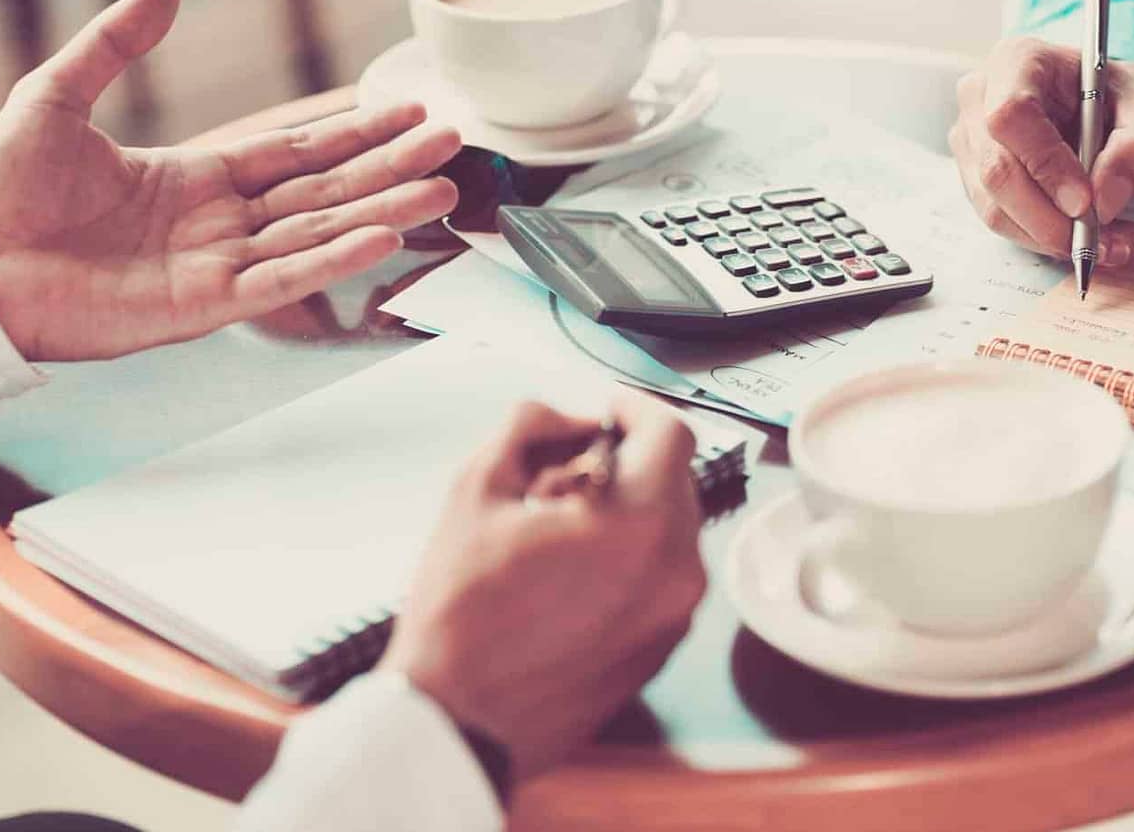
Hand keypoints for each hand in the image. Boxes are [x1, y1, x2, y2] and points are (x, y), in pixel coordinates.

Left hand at [0, 0, 461, 360]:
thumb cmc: (0, 190)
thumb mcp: (56, 95)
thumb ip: (118, 41)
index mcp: (198, 175)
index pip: (298, 148)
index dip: (356, 129)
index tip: (409, 112)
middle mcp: (222, 222)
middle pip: (327, 188)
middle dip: (391, 166)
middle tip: (453, 144)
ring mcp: (221, 265)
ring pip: (321, 232)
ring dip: (383, 211)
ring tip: (441, 191)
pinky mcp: (207, 305)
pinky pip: (284, 280)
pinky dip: (334, 259)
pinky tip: (381, 236)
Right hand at [381, 393, 704, 783]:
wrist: (456, 725)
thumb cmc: (459, 613)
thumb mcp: (476, 488)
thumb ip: (530, 426)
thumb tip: (567, 417)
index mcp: (642, 522)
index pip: (670, 432)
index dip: (633, 408)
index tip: (603, 410)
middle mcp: (677, 569)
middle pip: (672, 479)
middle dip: (622, 462)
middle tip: (556, 476)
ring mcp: (675, 616)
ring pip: (669, 529)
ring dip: (626, 511)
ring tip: (554, 534)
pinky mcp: (662, 650)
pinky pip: (661, 577)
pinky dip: (629, 559)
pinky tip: (567, 577)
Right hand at [949, 36, 1133, 264]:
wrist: (1093, 106)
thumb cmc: (1113, 96)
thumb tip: (1105, 197)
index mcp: (1017, 61)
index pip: (1011, 115)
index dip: (1045, 164)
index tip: (1085, 202)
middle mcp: (980, 99)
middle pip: (996, 170)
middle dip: (1049, 218)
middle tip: (1097, 238)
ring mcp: (969, 141)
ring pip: (994, 206)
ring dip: (1051, 238)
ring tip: (1109, 244)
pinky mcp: (973, 178)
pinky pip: (1000, 222)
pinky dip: (1044, 241)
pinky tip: (1085, 238)